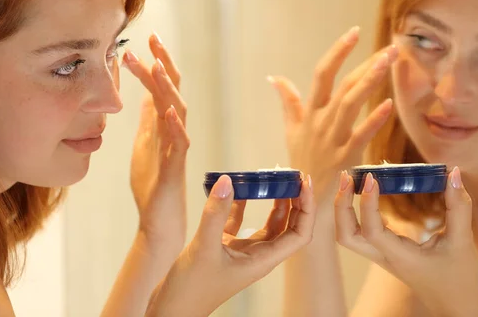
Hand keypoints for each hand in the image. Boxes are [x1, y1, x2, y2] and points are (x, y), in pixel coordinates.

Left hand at [123, 34, 188, 253]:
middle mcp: (173, 131)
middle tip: (154, 39)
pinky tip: (167, 110)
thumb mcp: (145, 144)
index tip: (143, 40)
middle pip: (173, 91)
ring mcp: (177, 148)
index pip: (161, 87)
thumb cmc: (153, 183)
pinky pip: (179, 143)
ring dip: (168, 88)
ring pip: (178, 111)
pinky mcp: (176, 168)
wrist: (158, 219)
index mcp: (163, 124)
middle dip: (164, 64)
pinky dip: (175, 126)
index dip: (155, 63)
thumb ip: (149, 120)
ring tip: (156, 66)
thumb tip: (147, 95)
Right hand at [146, 175, 315, 316]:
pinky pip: (240, 222)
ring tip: (272, 177)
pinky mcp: (225, 248)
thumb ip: (216, 214)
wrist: (171, 308)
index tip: (304, 182)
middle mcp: (258, 256)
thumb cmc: (191, 289)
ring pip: (267, 224)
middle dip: (295, 201)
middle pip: (288, 226)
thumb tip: (227, 181)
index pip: (299, 233)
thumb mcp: (205, 248)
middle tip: (292, 174)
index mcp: (263, 260)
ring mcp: (242, 252)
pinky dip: (242, 205)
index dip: (307, 208)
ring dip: (273, 202)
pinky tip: (237, 188)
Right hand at [268, 27, 397, 206]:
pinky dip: (373, 120)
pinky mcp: (345, 157)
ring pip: (350, 105)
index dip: (337, 52)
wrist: (305, 198)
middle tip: (390, 47)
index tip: (354, 33)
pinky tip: (388, 104)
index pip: (321, 75)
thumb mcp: (291, 130)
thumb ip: (288, 101)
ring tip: (389, 62)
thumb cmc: (301, 161)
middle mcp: (320, 122)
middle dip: (366, 64)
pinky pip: (360, 136)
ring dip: (370, 82)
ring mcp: (332, 139)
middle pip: (342, 87)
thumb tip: (274, 77)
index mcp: (309, 113)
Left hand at [335, 168, 477, 316]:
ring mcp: (379, 256)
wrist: (457, 306)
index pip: (370, 230)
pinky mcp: (382, 252)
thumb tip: (453, 173)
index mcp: (399, 257)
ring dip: (343, 208)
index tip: (371, 177)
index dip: (367, 203)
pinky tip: (364, 193)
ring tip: (349, 181)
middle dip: (341, 204)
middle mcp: (382, 258)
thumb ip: (458, 207)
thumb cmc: (460, 278)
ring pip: (347, 235)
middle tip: (347, 176)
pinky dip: (353, 212)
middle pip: (344, 235)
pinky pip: (358, 232)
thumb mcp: (462, 241)